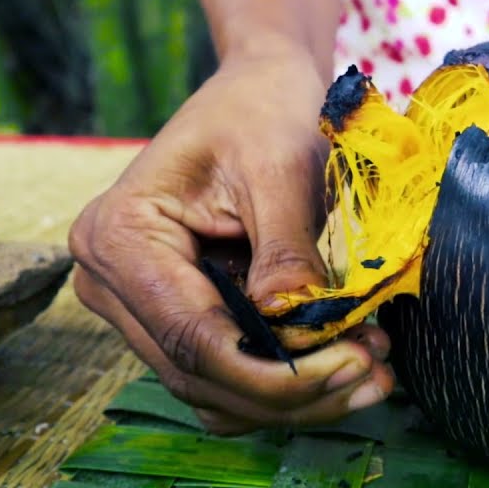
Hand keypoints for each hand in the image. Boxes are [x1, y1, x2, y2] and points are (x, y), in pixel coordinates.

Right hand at [69, 50, 394, 434]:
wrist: (261, 89)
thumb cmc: (265, 111)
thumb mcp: (282, 170)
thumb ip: (286, 252)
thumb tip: (294, 331)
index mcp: (120, 235)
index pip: (193, 338)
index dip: (274, 372)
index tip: (353, 364)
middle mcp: (111, 280)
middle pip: (200, 374)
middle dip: (293, 392)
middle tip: (377, 377)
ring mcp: (139, 305)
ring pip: (214, 390)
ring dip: (296, 398)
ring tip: (375, 373)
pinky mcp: (179, 315)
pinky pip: (227, 374)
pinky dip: (287, 381)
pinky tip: (350, 362)